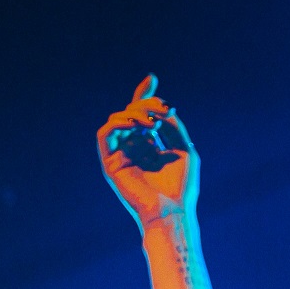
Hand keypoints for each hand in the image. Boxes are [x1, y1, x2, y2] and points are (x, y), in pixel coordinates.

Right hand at [97, 75, 199, 232]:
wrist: (172, 210)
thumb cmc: (182, 187)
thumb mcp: (184, 149)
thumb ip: (172, 126)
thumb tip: (159, 108)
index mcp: (151, 146)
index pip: (143, 115)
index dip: (145, 95)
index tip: (152, 78)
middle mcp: (134, 148)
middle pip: (132, 112)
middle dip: (146, 103)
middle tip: (163, 108)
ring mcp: (121, 155)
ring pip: (118, 119)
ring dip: (135, 113)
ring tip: (151, 122)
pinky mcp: (110, 163)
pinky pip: (105, 134)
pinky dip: (118, 123)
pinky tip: (136, 126)